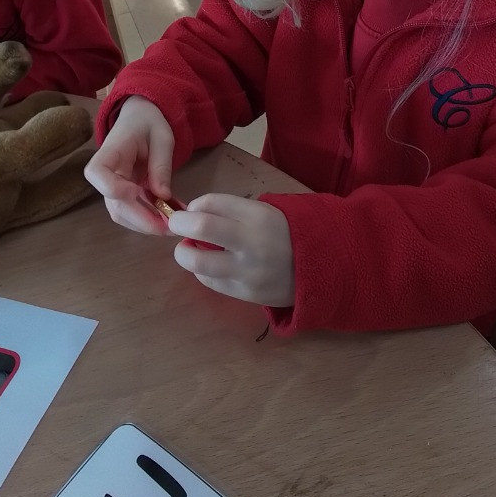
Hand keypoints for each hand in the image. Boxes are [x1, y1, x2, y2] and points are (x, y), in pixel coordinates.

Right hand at [84, 96, 174, 234]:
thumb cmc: (149, 123)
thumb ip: (161, 165)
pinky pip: (129, 212)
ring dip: (144, 224)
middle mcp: (106, 172)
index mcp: (111, 151)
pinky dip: (146, 219)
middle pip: (113, 203)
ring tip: (171, 225)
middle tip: (168, 226)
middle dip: (140, 219)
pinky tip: (166, 218)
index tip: (137, 192)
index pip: (96, 173)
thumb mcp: (162, 137)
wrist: (139, 119)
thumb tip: (162, 196)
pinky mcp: (121, 194)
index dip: (113, 188)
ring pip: (120, 214)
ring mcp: (112, 185)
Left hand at [168, 194, 294, 306]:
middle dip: (179, 223)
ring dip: (184, 253)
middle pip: (202, 227)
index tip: (192, 210)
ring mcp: (247, 271)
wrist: (318, 270)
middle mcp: (252, 242)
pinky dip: (201, 271)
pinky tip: (209, 265)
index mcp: (259, 216)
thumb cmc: (285, 235)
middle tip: (176, 225)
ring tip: (187, 250)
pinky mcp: (244, 294)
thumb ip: (231, 211)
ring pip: (198, 262)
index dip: (194, 205)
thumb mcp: (265, 213)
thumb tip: (192, 212)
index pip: (213, 202)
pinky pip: (209, 281)